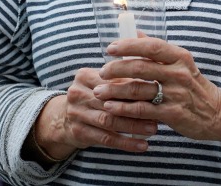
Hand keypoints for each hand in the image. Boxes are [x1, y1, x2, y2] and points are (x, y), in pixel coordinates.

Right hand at [39, 67, 157, 157]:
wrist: (62, 119)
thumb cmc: (92, 98)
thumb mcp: (100, 84)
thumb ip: (120, 79)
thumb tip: (153, 79)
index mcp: (84, 76)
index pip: (112, 80)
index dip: (135, 86)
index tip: (156, 92)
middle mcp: (77, 93)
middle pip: (111, 100)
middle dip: (137, 108)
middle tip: (158, 113)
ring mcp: (76, 113)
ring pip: (110, 121)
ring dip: (134, 126)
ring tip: (153, 129)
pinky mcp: (79, 132)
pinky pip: (106, 139)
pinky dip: (126, 142)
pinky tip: (142, 145)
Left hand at [95, 37, 220, 143]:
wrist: (218, 112)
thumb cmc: (194, 86)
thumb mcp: (181, 63)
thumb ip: (158, 50)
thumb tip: (135, 32)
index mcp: (180, 57)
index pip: (151, 45)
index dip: (128, 45)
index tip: (110, 48)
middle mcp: (179, 73)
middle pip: (140, 66)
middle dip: (115, 68)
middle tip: (101, 72)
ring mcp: (176, 94)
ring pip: (137, 89)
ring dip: (114, 89)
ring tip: (99, 90)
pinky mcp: (173, 114)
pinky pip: (142, 110)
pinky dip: (123, 108)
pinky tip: (110, 107)